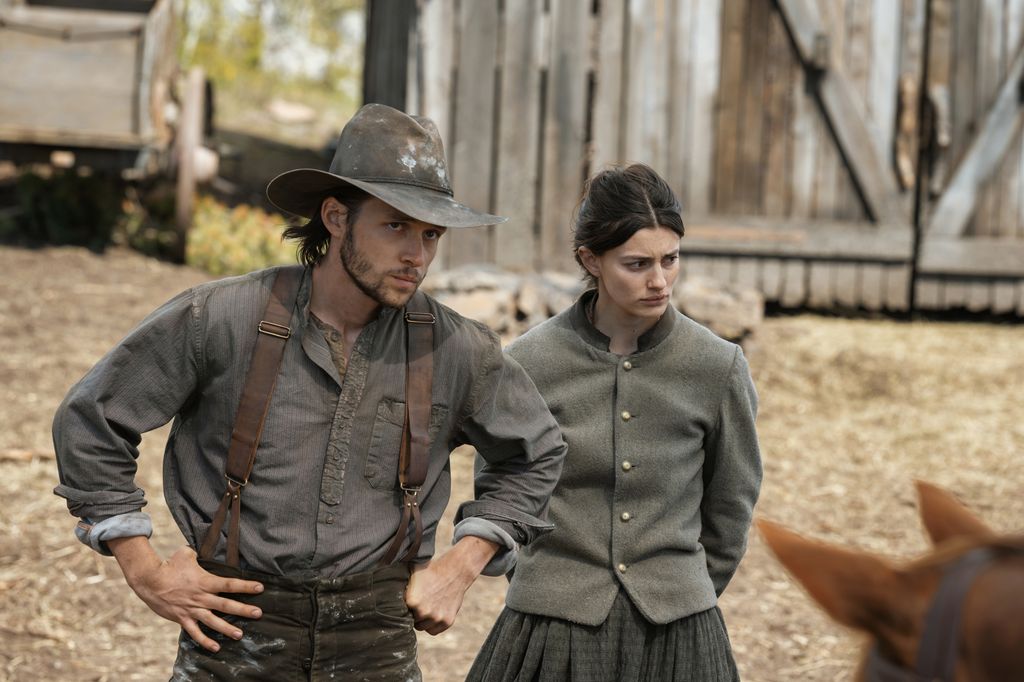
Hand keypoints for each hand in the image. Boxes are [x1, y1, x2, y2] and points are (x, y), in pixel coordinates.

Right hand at [108, 538, 263, 651]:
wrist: (150, 580)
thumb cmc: (169, 565)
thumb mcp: (185, 554)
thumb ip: (197, 553)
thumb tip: (200, 548)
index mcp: (205, 581)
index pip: (229, 584)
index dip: (245, 586)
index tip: (260, 587)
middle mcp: (201, 597)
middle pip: (226, 604)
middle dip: (243, 610)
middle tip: (258, 614)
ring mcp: (192, 609)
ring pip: (213, 621)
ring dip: (227, 628)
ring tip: (240, 634)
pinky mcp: (182, 618)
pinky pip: (195, 632)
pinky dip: (205, 641)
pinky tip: (215, 647)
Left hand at [404, 536, 498, 634]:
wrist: (454, 571)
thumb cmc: (430, 570)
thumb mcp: (411, 573)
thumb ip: (396, 581)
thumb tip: (375, 581)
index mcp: (412, 601)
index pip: (399, 614)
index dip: (403, 608)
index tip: (406, 603)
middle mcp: (424, 612)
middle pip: (411, 622)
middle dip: (414, 614)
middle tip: (419, 602)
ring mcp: (437, 618)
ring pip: (423, 628)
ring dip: (424, 620)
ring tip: (428, 604)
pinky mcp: (447, 622)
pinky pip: (434, 631)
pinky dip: (434, 624)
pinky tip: (436, 610)